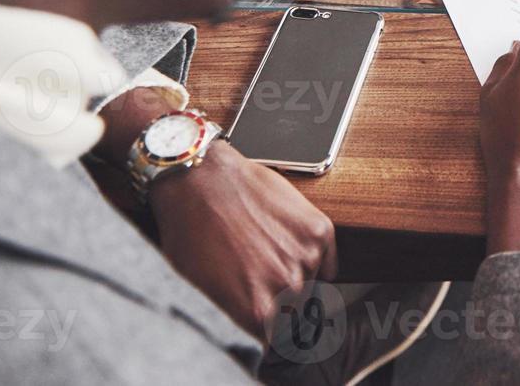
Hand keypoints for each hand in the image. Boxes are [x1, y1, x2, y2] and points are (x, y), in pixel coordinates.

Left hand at [150, 140, 336, 341]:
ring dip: (298, 274)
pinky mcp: (318, 228)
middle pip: (296, 312)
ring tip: (270, 254)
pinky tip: (293, 246)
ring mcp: (305, 256)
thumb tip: (255, 325)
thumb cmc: (190, 227)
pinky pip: (328, 258)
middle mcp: (286, 287)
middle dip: (283, 302)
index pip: (277, 340)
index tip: (270, 324)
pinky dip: (317, 256)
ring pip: (312, 283)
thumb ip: (236, 311)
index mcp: (256, 310)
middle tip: (263, 281)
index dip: (271, 331)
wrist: (199, 178)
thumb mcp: (201, 285)